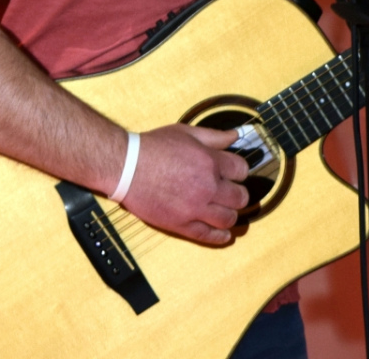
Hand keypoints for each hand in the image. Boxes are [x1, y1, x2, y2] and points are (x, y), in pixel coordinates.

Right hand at [117, 123, 249, 245]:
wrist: (127, 167)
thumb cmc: (153, 147)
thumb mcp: (186, 132)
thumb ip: (214, 136)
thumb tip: (236, 135)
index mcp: (210, 162)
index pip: (241, 171)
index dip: (239, 171)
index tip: (234, 173)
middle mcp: (208, 187)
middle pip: (240, 198)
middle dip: (239, 194)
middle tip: (232, 193)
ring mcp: (195, 208)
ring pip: (228, 219)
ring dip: (231, 215)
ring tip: (226, 211)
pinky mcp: (182, 224)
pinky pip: (208, 235)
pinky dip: (221, 237)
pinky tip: (224, 235)